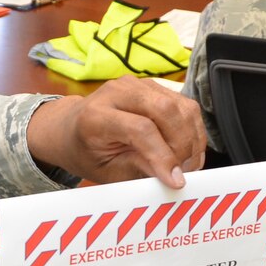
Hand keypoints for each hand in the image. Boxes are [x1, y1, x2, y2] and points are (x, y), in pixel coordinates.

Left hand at [24, 75, 206, 187]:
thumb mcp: (105, 170)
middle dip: (183, 145)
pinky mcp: (156, 86)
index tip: (176, 180)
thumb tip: (172, 175)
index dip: (163, 156)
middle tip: (184, 172)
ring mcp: (139, 85)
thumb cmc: (87, 152)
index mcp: (97, 114)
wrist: (72, 127)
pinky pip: (186, 106)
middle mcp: (118, 92)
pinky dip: (193, 131)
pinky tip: (187, 151)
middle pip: (166, 110)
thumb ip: (137, 168)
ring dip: (192, 139)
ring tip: (187, 165)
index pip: (140, 129)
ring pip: (182, 106)